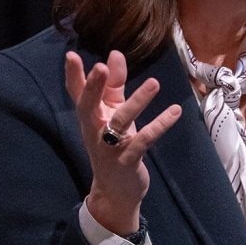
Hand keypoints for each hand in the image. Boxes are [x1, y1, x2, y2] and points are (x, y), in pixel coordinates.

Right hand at [64, 50, 181, 234]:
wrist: (116, 191)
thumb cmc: (114, 144)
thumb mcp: (112, 113)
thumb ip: (114, 85)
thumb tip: (115, 54)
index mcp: (90, 117)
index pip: (78, 93)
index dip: (73, 75)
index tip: (70, 55)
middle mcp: (94, 130)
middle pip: (88, 107)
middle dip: (93, 87)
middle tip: (100, 68)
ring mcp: (110, 147)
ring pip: (121, 121)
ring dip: (138, 102)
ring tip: (154, 83)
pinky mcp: (128, 160)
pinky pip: (144, 140)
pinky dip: (160, 125)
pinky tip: (175, 111)